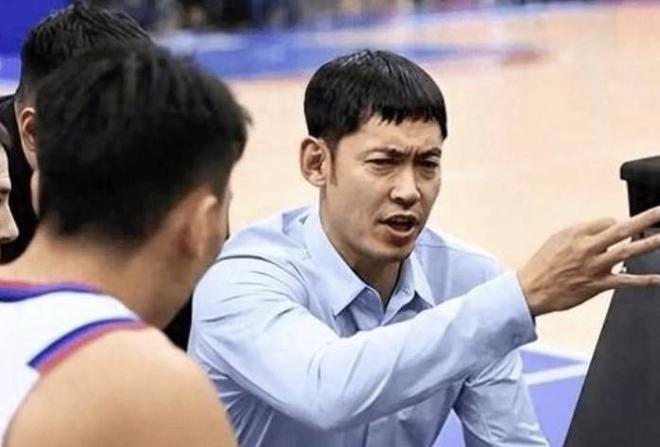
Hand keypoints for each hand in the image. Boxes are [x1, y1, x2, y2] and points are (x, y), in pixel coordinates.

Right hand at [518, 206, 659, 315]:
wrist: (531, 289)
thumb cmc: (543, 265)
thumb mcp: (557, 239)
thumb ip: (582, 233)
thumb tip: (606, 228)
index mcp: (576, 234)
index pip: (608, 222)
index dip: (617, 224)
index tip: (619, 228)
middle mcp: (587, 248)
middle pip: (622, 229)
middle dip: (645, 219)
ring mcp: (594, 266)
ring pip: (628, 252)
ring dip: (650, 244)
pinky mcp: (597, 285)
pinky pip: (625, 281)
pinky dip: (644, 280)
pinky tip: (658, 279)